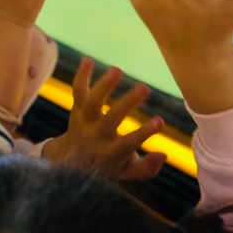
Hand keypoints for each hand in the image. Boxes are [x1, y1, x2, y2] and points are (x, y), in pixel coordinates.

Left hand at [42, 58, 165, 180]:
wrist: (69, 161)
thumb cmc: (106, 164)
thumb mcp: (126, 173)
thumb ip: (146, 168)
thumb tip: (164, 155)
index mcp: (110, 153)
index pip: (129, 143)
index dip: (144, 133)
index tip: (160, 121)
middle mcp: (95, 136)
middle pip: (110, 120)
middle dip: (127, 104)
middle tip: (145, 88)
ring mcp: (84, 121)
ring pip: (91, 103)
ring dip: (103, 86)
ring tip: (118, 70)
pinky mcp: (77, 108)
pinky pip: (77, 91)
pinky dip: (81, 76)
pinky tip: (88, 60)